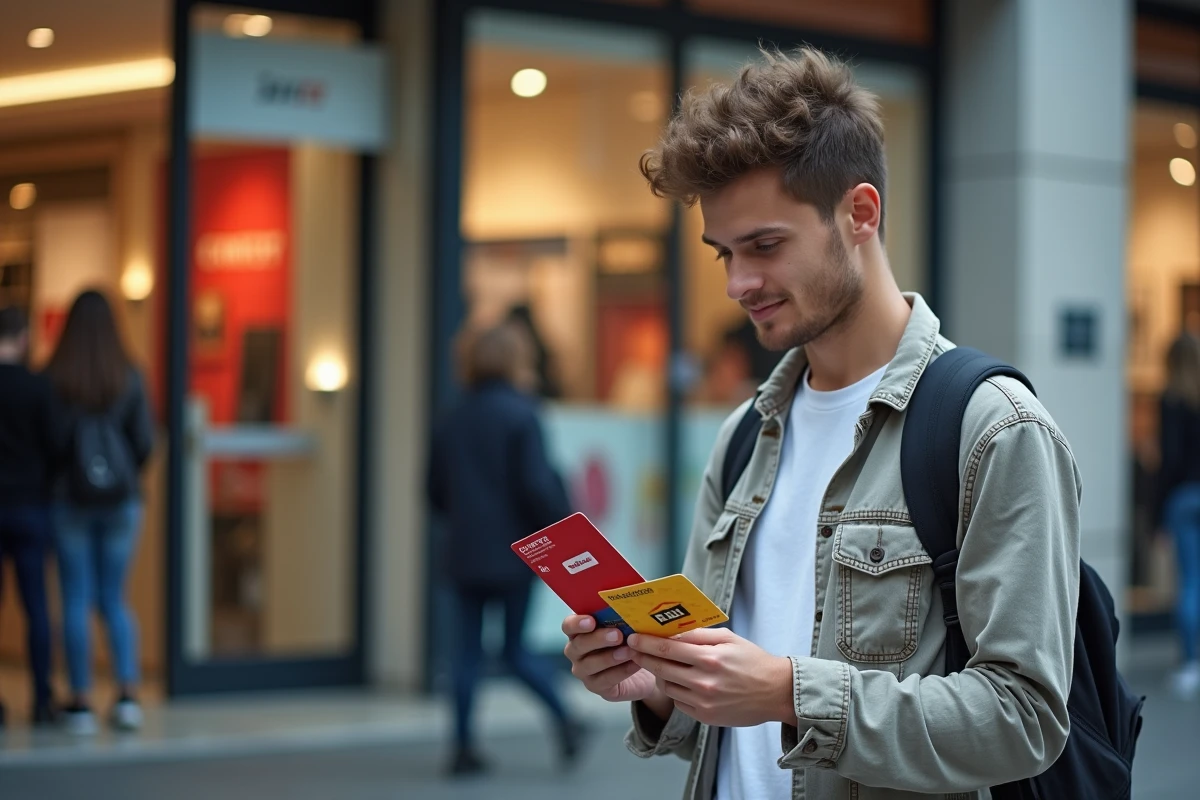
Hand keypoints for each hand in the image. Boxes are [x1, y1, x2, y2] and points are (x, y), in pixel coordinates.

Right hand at [562, 615, 656, 702]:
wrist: (643, 664)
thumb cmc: (629, 637)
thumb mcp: (624, 624)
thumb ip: (619, 615)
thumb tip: (627, 603)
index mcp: (578, 631)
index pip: (568, 626)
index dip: (577, 623)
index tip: (591, 621)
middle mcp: (576, 651)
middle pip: (578, 645)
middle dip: (598, 639)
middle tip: (618, 635)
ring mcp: (583, 670)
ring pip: (590, 664)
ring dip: (610, 657)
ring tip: (629, 651)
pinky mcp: (595, 686)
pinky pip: (605, 680)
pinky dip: (621, 671)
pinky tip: (635, 664)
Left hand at [627, 627, 793, 727]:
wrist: (775, 692)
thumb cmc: (752, 660)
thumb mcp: (728, 638)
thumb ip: (699, 634)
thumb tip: (671, 631)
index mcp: (709, 658)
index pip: (667, 648)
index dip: (646, 642)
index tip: (633, 637)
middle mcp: (704, 682)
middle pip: (661, 668)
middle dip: (643, 657)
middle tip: (632, 649)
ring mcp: (703, 702)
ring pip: (667, 686)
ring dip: (659, 674)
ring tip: (659, 664)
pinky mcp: (705, 717)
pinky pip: (679, 702)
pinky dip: (675, 690)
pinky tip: (680, 681)